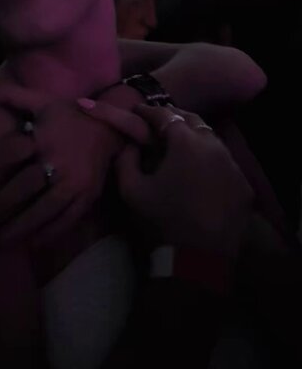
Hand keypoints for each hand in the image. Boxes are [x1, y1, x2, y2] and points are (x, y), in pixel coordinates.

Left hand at [0, 81, 148, 244]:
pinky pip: (68, 218)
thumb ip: (9, 95)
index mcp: (42, 136)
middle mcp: (58, 159)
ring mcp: (75, 180)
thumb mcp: (41, 101)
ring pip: (45, 208)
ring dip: (21, 226)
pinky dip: (50, 232)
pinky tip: (33, 243)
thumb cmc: (70, 114)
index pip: (7, 151)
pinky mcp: (88, 195)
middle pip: (23, 186)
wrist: (112, 127)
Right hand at [116, 105, 252, 255]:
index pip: (165, 115)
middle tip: (160, 122)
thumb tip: (131, 144)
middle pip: (193, 120)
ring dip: (195, 137)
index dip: (148, 111)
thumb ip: (125, 159)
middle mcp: (213, 146)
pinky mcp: (243, 185)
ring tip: (181, 144)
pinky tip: (201, 170)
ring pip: (212, 139)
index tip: (137, 110)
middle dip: (175, 118)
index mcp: (185, 142)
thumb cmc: (162, 219)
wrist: (199, 258)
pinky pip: (225, 163)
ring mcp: (232, 165)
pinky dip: (211, 160)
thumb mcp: (131, 189)